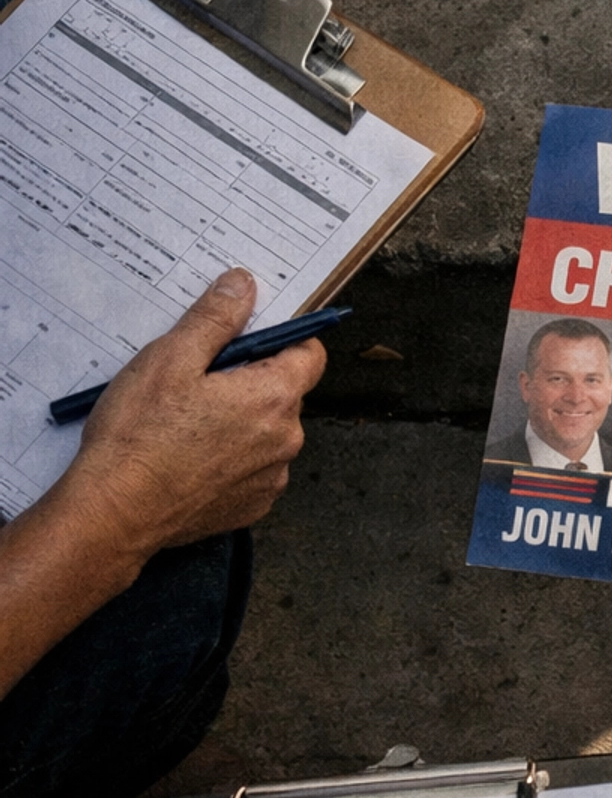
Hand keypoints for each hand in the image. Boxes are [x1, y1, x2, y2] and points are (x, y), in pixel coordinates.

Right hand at [66, 269, 325, 564]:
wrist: (115, 513)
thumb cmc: (140, 435)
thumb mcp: (171, 357)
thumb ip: (215, 318)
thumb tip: (244, 284)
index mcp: (274, 397)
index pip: (310, 353)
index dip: (283, 338)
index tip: (250, 336)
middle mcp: (286, 440)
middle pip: (284, 393)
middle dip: (250, 381)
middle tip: (200, 380)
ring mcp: (270, 478)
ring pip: (266, 432)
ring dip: (240, 422)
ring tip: (187, 422)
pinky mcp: (250, 507)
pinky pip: (251, 469)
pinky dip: (229, 459)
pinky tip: (190, 456)